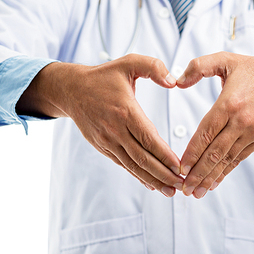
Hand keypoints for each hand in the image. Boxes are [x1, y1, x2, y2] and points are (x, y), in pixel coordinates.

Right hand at [17, 54, 183, 196]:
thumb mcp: (129, 62)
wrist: (72, 90)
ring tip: (170, 191)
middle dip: (163, 174)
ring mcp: (107, 140)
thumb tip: (173, 82)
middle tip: (181, 185)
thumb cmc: (104, 76)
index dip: (164, 155)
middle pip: (142, 157)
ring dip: (152, 179)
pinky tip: (151, 184)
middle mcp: (115, 129)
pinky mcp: (102, 146)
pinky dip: (137, 175)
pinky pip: (122, 164)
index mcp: (125, 110)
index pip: (148, 138)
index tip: (180, 167)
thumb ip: (154, 67)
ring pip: (132, 165)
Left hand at [177, 52, 253, 198]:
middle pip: (215, 152)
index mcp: (230, 103)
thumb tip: (176, 82)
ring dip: (211, 177)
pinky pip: (239, 158)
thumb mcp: (225, 60)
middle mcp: (241, 121)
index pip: (206, 133)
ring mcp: (252, 132)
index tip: (181, 168)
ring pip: (227, 159)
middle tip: (185, 189)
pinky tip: (215, 182)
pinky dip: (226, 171)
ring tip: (197, 192)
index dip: (192, 153)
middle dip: (198, 173)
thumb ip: (198, 67)